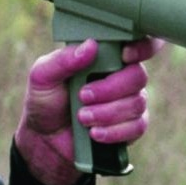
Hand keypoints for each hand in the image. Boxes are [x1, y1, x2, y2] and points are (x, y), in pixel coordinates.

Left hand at [14, 37, 166, 184]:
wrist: (45, 139)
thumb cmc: (46, 102)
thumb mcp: (43, 77)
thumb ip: (63, 60)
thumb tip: (90, 46)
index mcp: (105, 58)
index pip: (138, 45)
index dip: (142, 48)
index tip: (124, 56)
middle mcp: (122, 77)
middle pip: (138, 76)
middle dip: (110, 89)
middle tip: (83, 96)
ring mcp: (130, 102)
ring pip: (137, 103)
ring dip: (107, 113)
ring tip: (82, 117)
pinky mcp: (132, 127)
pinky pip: (137, 126)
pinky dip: (115, 131)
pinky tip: (95, 133)